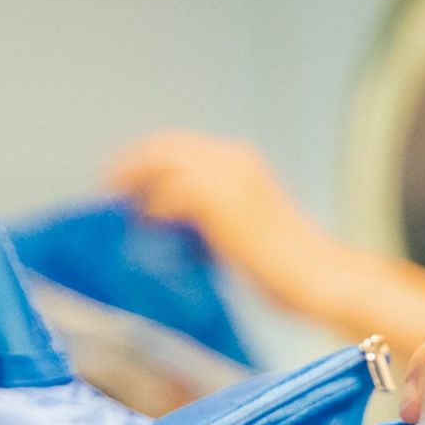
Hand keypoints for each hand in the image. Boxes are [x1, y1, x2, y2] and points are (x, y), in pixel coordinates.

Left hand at [106, 131, 424, 353]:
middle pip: (161, 145)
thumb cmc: (285, 269)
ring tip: (113, 208)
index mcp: (239, 160)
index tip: (118, 187)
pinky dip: (151, 206)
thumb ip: (203, 218)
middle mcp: (233, 158)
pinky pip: (169, 191)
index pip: (175, 145)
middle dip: (127, 166)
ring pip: (159, 159)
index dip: (141, 162)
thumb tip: (160, 223)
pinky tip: (144, 226)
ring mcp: (227, 176)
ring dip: (131, 181)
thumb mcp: (238, 230)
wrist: (320, 279)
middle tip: (104, 194)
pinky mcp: (221, 201)